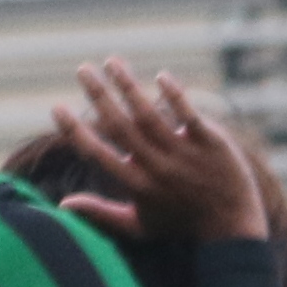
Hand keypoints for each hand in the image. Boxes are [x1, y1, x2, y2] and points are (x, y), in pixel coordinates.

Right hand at [42, 59, 266, 247]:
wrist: (230, 223)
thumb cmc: (179, 223)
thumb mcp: (137, 226)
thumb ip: (100, 213)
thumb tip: (62, 205)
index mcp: (135, 185)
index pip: (97, 153)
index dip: (74, 131)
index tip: (56, 108)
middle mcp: (156, 167)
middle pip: (120, 126)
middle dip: (99, 95)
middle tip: (82, 69)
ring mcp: (183, 153)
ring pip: (150, 115)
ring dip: (128, 86)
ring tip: (111, 61)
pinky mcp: (210, 142)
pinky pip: (188, 115)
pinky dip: (174, 96)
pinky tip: (160, 76)